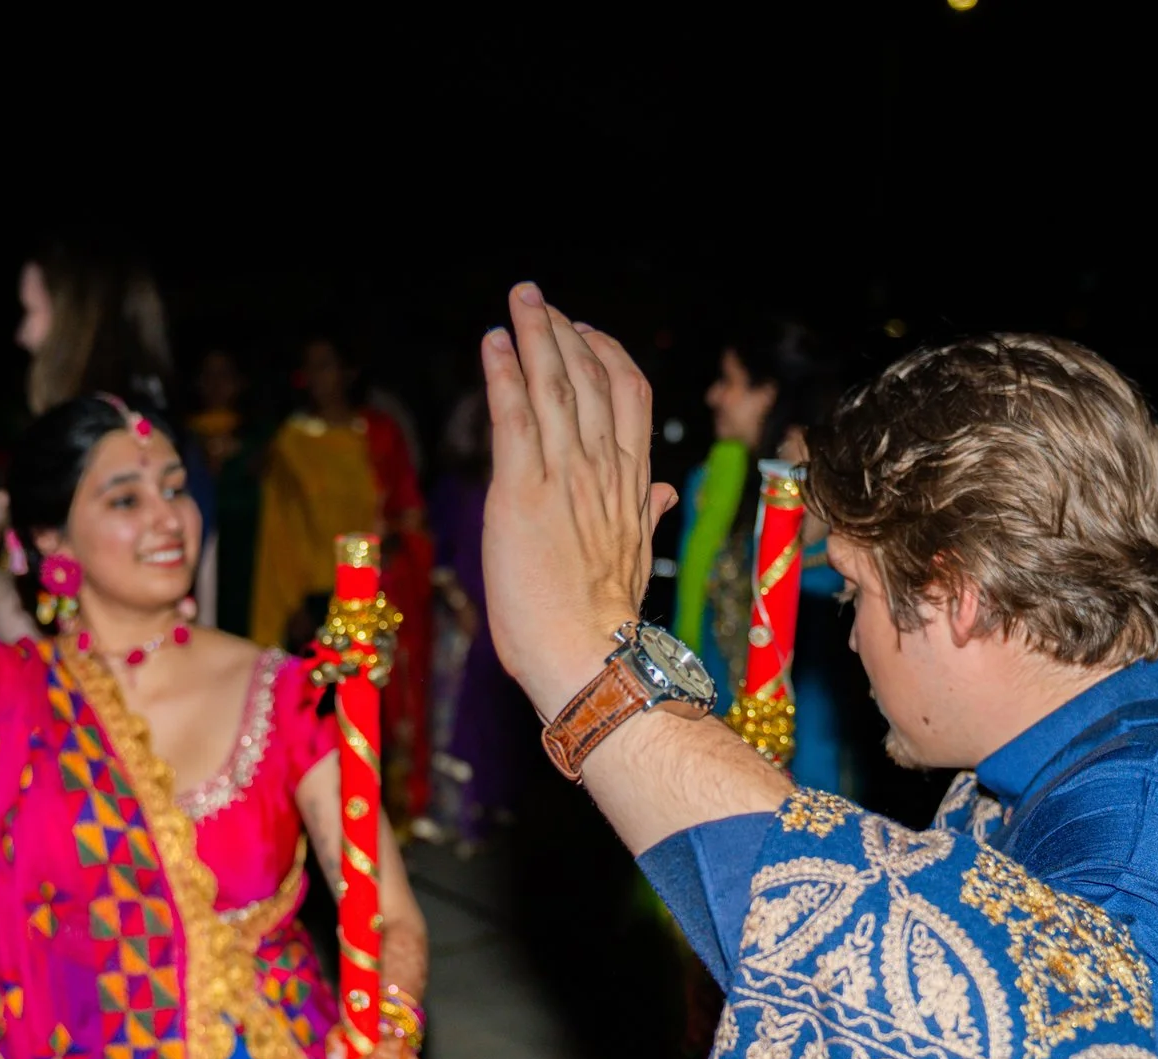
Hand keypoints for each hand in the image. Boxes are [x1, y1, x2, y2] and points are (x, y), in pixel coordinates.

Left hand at [479, 283, 678, 714]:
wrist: (590, 658)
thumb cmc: (603, 623)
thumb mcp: (635, 560)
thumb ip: (646, 515)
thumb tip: (664, 493)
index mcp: (631, 486)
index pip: (630, 399)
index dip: (608, 358)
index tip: (588, 334)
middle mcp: (603, 472)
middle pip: (592, 381)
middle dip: (565, 333)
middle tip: (540, 300)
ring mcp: (565, 479)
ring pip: (555, 388)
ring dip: (535, 337)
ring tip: (521, 300)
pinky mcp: (523, 493)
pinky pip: (515, 419)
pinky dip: (504, 376)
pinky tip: (494, 344)